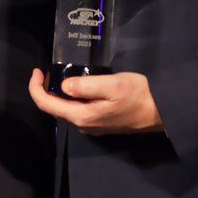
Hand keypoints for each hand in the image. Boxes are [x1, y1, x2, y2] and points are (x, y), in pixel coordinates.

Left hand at [28, 68, 164, 134]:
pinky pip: (77, 111)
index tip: (37, 71)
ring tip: (58, 76)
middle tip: (46, 71)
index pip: (47, 105)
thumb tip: (64, 86)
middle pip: (54, 109)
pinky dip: (70, 99)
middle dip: (45, 90)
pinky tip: (76, 86)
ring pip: (66, 111)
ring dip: (58, 95)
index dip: (36, 88)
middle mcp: (83, 125)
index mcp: (82, 116)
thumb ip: (86, 85)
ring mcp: (92, 127)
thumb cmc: (138, 95)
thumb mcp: (112, 84)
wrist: (161, 112)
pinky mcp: (100, 124)